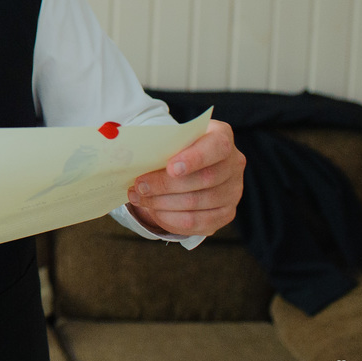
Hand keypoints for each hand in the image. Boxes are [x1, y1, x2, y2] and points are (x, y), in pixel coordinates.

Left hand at [125, 119, 244, 236]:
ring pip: (198, 203)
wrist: (186, 164)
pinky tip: (153, 211)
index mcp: (221, 137)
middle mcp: (234, 164)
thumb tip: (128, 155)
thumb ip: (158, 144)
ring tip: (139, 198)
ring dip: (163, 203)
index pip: (217, 147)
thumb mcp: (169, 139)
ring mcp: (233, 191)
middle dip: (166, 185)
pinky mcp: (226, 213)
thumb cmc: (173, 148)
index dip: (195, 159)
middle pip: (205, 179)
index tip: (171, 168)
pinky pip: (198, 223)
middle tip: (139, 186)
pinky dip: (171, 219)